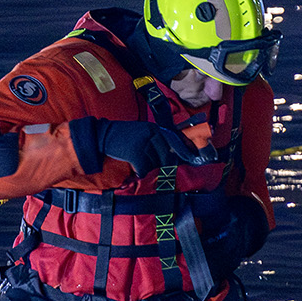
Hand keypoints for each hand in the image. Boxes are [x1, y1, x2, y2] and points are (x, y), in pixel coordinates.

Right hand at [71, 118, 215, 174]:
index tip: (199, 154)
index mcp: (155, 129)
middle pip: (166, 156)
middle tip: (147, 163)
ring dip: (146, 166)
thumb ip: (155, 141)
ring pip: (154, 163)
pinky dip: (138, 171)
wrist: (102, 136)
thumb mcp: (141, 133)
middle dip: (160, 163)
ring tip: (134, 159)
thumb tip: (171, 155)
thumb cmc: (121, 137)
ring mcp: (145, 143)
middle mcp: (153, 134)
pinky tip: (132, 166)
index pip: (175, 141)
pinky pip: (144, 168)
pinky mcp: (136, 153)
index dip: (187, 150)